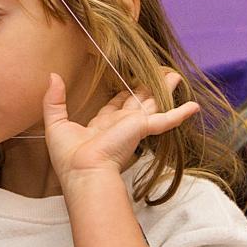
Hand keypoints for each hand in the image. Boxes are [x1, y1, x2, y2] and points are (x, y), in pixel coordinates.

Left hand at [42, 69, 198, 193]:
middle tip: (157, 75)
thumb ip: (54, 100)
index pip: (115, 106)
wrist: (83, 172)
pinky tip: (194, 106)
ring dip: (164, 90)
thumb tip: (52, 76)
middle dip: (147, 88)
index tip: (128, 83)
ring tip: (175, 76)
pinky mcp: (141, 128)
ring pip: (153, 104)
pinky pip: (166, 120)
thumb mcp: (55, 123)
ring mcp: (132, 127)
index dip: (122, 94)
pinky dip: (180, 113)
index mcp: (102, 126)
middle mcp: (120, 125)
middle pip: (137, 101)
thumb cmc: (68, 156)